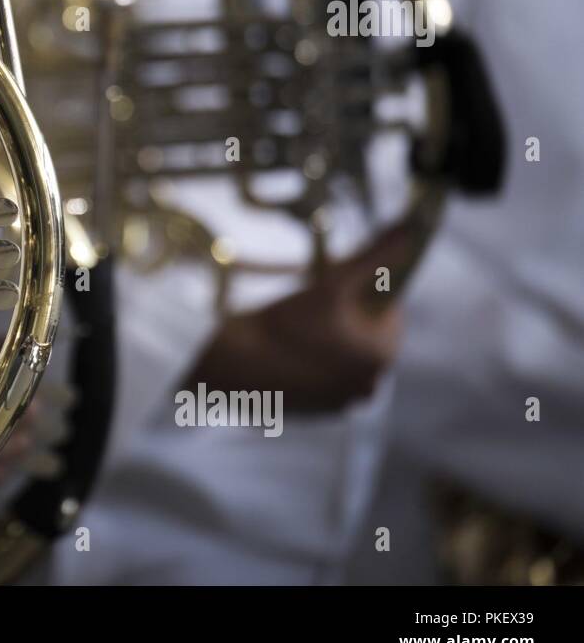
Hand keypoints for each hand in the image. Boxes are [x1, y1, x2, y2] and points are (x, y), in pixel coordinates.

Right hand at [187, 225, 412, 412]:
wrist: (232, 366)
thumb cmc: (284, 324)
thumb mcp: (331, 284)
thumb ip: (373, 258)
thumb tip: (410, 231)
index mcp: (381, 357)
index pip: (389, 311)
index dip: (362, 290)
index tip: (333, 283)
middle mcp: (369, 385)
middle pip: (366, 335)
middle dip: (346, 316)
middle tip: (310, 304)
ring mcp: (342, 402)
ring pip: (344, 357)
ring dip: (328, 340)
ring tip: (293, 327)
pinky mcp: (317, 411)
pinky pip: (325, 378)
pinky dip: (312, 363)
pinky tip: (285, 350)